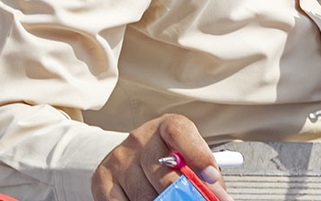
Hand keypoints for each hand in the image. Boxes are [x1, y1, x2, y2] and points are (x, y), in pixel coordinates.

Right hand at [91, 114, 231, 200]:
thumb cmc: (168, 159)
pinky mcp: (102, 179)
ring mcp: (119, 158)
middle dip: (180, 195)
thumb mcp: (188, 158)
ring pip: (144, 195)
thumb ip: (202, 173)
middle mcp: (140, 138)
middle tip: (188, 200)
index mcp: (168, 126)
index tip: (211, 177)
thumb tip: (218, 195)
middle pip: (163, 173)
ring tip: (168, 200)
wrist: (130, 159)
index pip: (180, 133)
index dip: (198, 155)